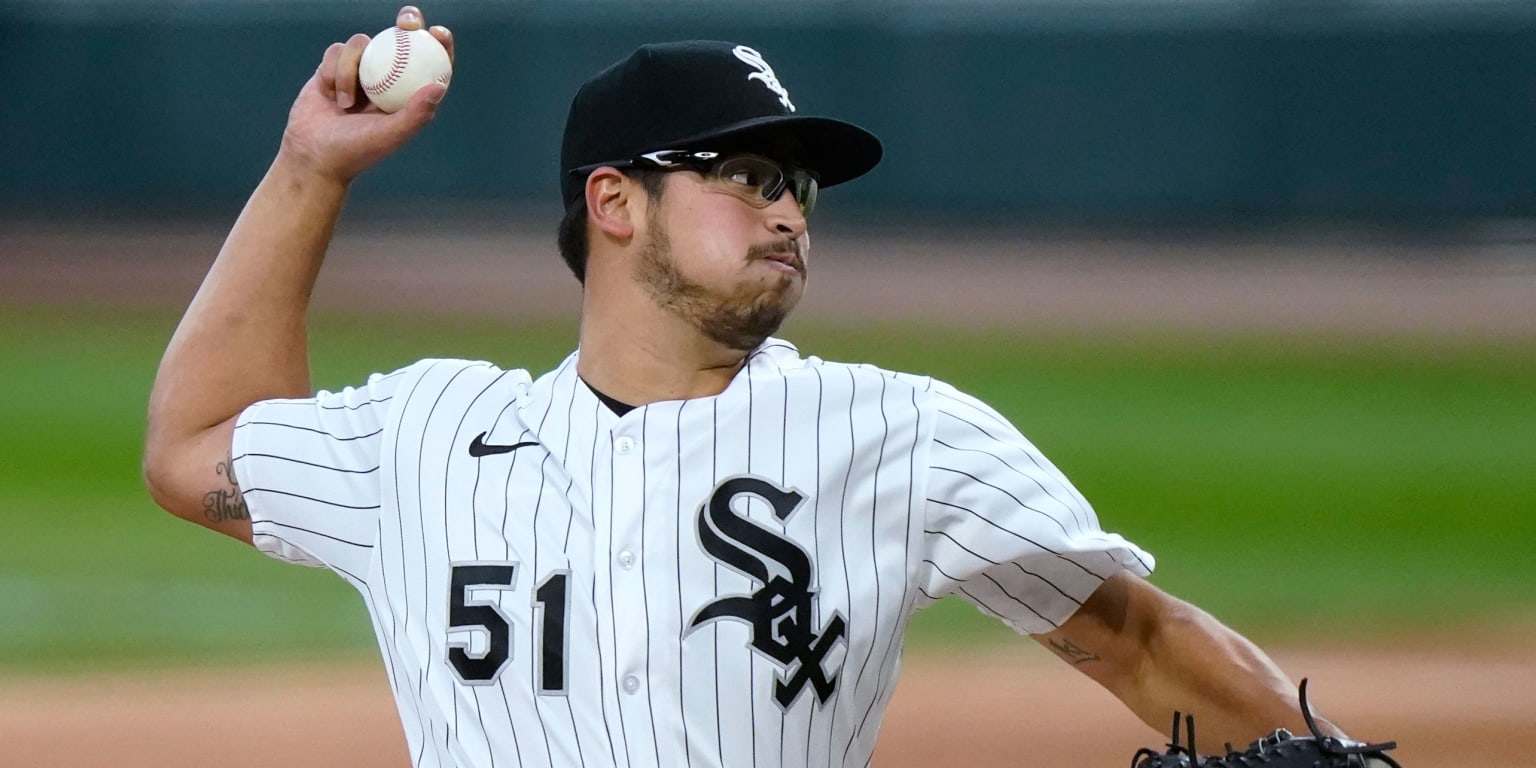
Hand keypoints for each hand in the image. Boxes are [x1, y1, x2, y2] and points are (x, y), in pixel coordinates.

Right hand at [278, 5, 455, 183]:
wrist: (313, 155)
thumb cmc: (356, 151)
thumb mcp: (389, 135)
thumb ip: (416, 113)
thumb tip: (440, 86)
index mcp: (407, 95)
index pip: (431, 64)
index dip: (440, 45)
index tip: (438, 33)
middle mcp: (387, 80)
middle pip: (403, 39)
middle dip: (409, 23)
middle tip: (408, 22)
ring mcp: (360, 72)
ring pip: (363, 44)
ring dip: (351, 70)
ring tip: (346, 104)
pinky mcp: (334, 67)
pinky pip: (337, 50)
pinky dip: (333, 70)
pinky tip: (330, 95)